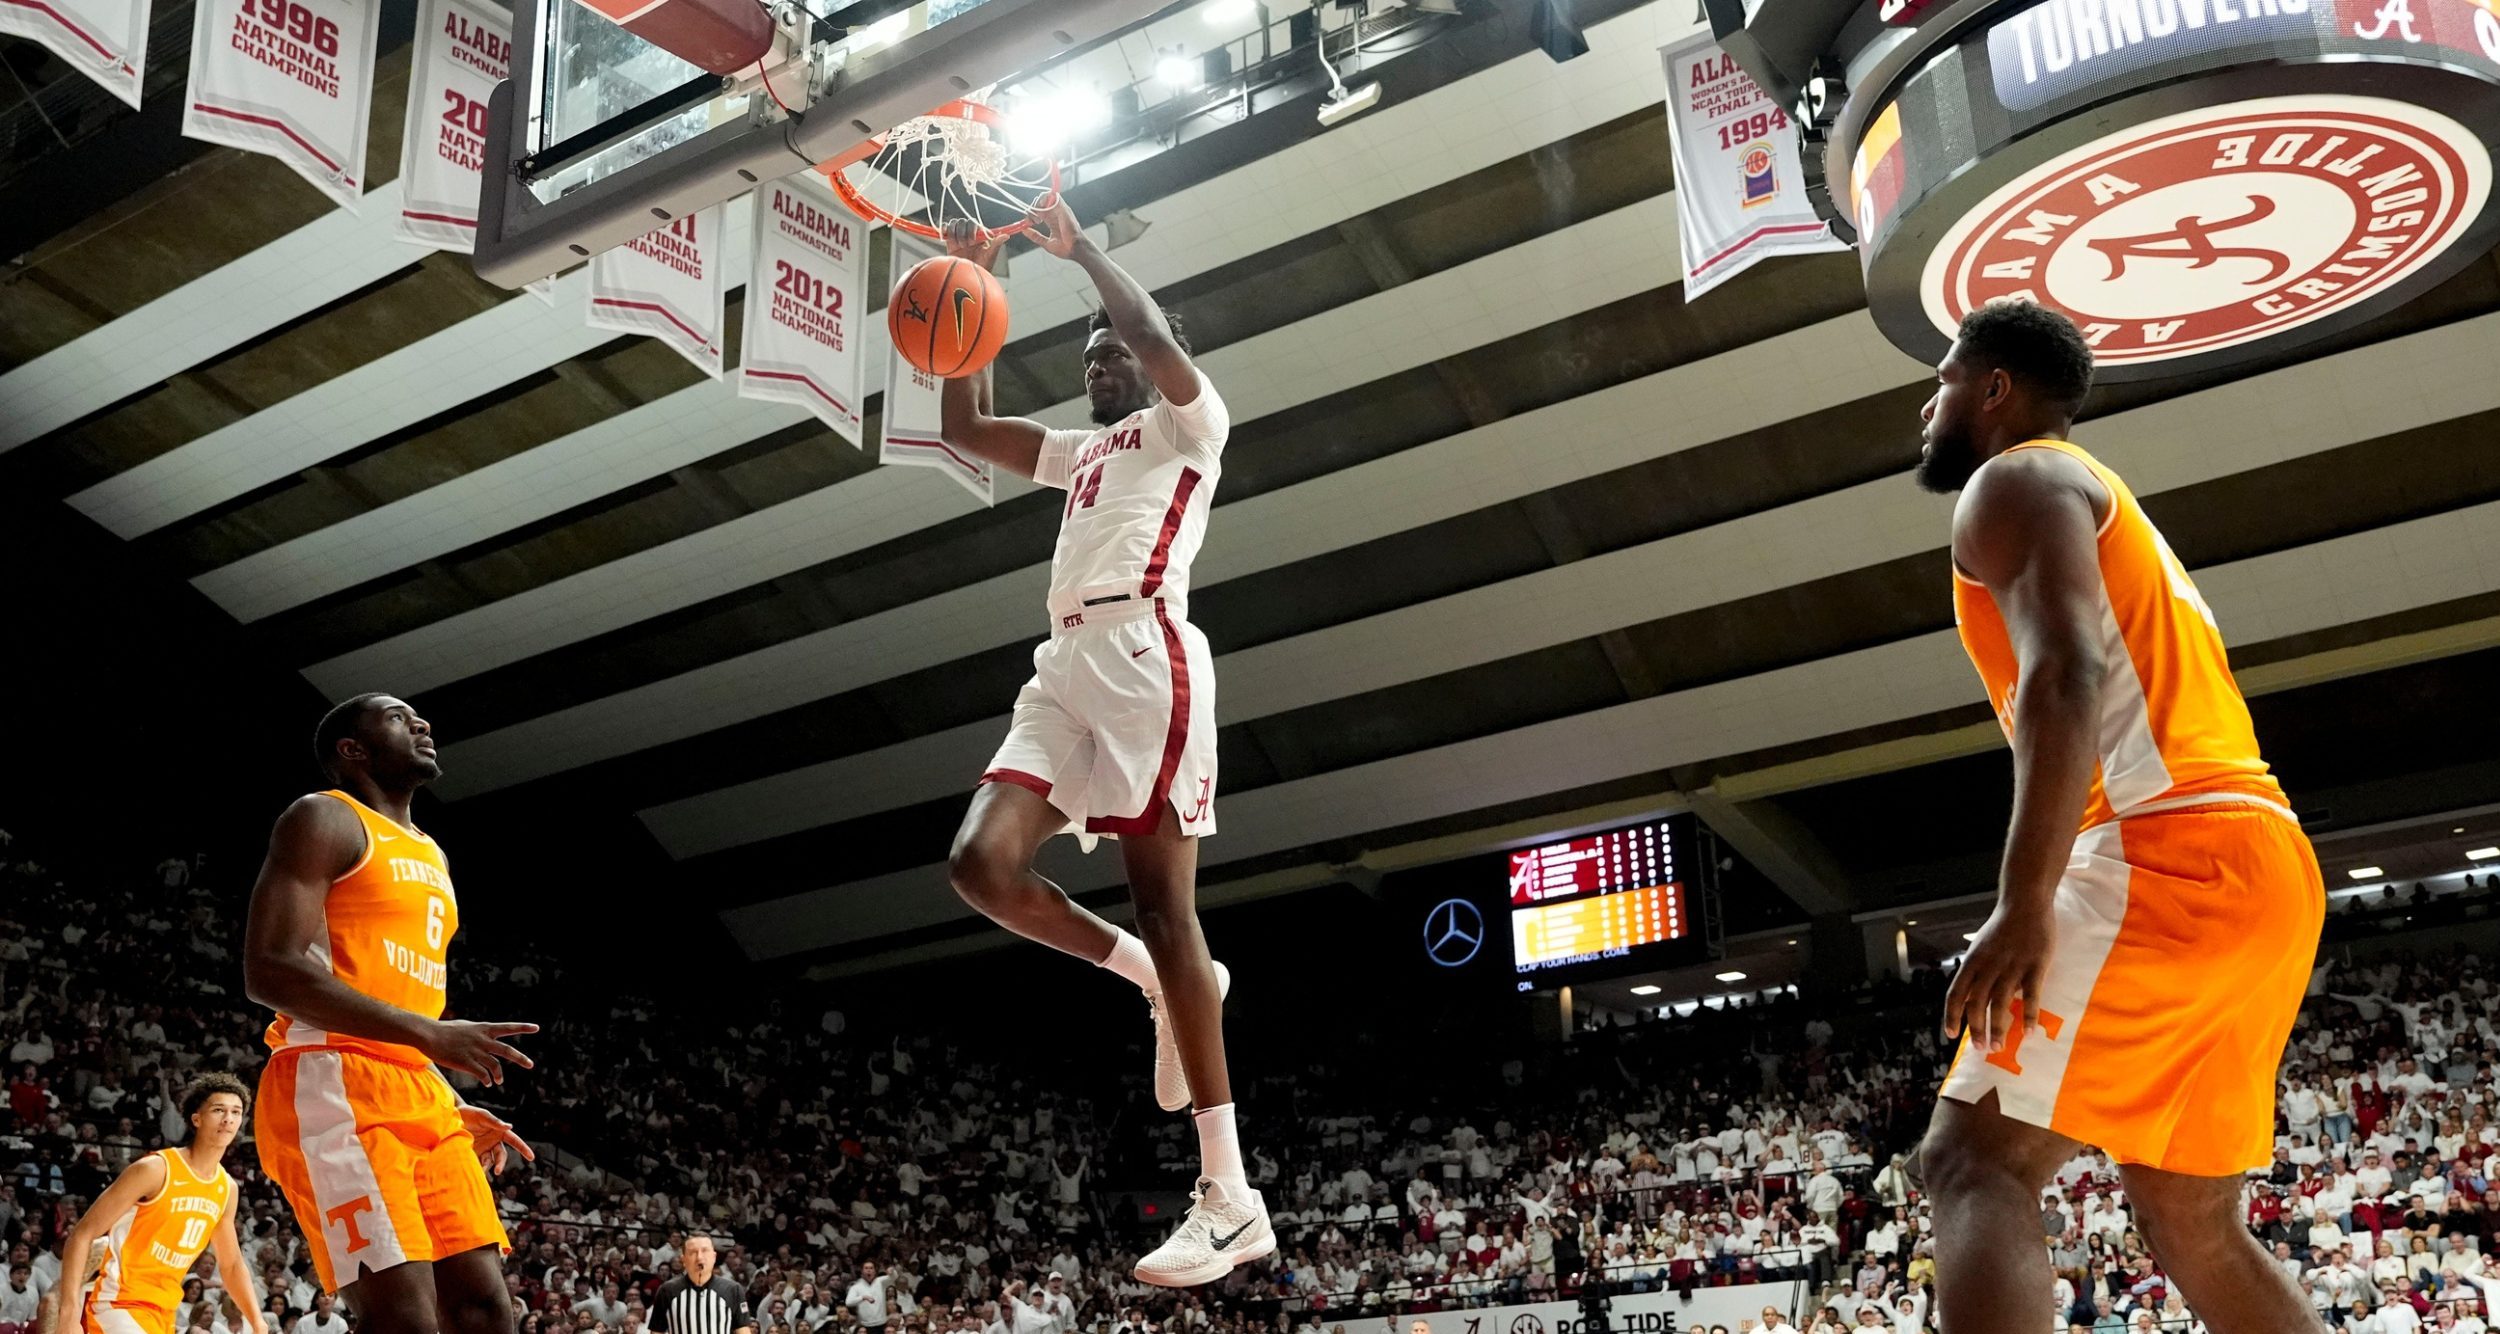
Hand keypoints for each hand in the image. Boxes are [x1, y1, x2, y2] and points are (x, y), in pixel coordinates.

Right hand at [422, 1018, 537, 1084]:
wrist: (429, 1035)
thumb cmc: (446, 1030)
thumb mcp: (468, 1026)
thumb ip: (480, 1031)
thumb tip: (489, 1032)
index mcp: (484, 1029)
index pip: (508, 1027)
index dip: (523, 1028)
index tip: (536, 1028)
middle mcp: (483, 1040)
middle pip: (507, 1051)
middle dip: (521, 1058)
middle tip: (531, 1065)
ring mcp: (475, 1052)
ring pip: (495, 1066)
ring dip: (499, 1075)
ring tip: (499, 1081)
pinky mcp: (465, 1062)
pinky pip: (482, 1074)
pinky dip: (487, 1079)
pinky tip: (488, 1083)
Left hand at [462, 1103, 536, 1174]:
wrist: (451, 1118)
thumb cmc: (470, 1113)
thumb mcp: (483, 1115)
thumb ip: (495, 1122)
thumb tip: (510, 1127)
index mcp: (500, 1132)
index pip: (515, 1141)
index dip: (524, 1149)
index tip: (532, 1157)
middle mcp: (493, 1142)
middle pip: (501, 1156)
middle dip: (500, 1164)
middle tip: (497, 1171)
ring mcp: (483, 1149)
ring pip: (489, 1162)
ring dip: (486, 1166)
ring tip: (480, 1170)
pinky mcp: (473, 1154)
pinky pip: (478, 1163)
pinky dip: (477, 1167)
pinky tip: (474, 1169)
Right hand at [944, 220, 1007, 271]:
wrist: (968, 278)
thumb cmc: (982, 268)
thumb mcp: (990, 256)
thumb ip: (996, 244)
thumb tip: (1006, 236)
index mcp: (980, 235)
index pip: (974, 223)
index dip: (972, 229)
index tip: (973, 242)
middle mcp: (969, 234)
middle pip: (963, 222)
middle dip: (963, 233)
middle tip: (966, 246)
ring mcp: (960, 237)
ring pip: (954, 223)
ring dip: (955, 233)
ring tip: (959, 246)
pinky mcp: (950, 241)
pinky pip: (946, 229)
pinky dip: (944, 229)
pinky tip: (945, 235)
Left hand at [1025, 195, 1085, 259]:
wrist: (1075, 249)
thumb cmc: (1066, 248)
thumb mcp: (1046, 243)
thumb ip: (1035, 236)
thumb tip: (1024, 231)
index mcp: (1052, 220)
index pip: (1038, 211)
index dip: (1031, 214)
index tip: (1027, 222)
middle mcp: (1055, 213)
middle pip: (1040, 202)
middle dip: (1032, 208)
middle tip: (1031, 220)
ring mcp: (1059, 210)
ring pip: (1045, 196)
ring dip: (1037, 203)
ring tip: (1036, 215)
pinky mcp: (1063, 207)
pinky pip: (1052, 195)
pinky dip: (1043, 199)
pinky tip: (1041, 209)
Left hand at [1942, 903, 2052, 1053]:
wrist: (2025, 903)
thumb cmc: (2003, 928)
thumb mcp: (1980, 946)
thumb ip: (1977, 970)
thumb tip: (1970, 996)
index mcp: (1972, 962)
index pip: (1955, 994)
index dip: (1951, 1016)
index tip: (1952, 1035)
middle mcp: (1988, 966)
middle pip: (1976, 1004)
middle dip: (1976, 1029)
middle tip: (1981, 1049)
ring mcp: (2012, 966)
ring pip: (2000, 1004)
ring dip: (1998, 1028)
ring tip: (1998, 1047)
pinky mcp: (2035, 966)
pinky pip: (2031, 996)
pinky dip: (2028, 1016)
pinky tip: (2028, 1033)